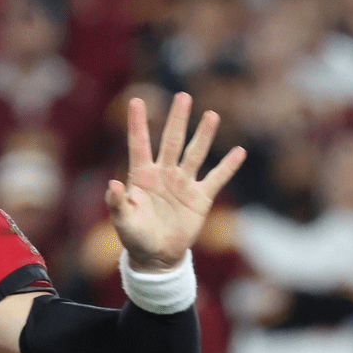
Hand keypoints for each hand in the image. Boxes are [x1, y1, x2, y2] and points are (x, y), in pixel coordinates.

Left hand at [106, 92, 245, 272]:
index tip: (136, 100)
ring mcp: (183, 183)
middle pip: (171, 141)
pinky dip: (227, 166)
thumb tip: (113, 183)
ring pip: (195, 154)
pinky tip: (239, 151)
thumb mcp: (123, 221)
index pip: (139, 144)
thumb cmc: (135, 237)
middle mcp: (164, 174)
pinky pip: (216, 178)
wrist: (157, 256)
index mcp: (142, 176)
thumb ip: (117, 202)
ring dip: (203, 135)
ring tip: (211, 115)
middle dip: (177, 120)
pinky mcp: (200, 197)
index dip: (138, 123)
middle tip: (183, 96)